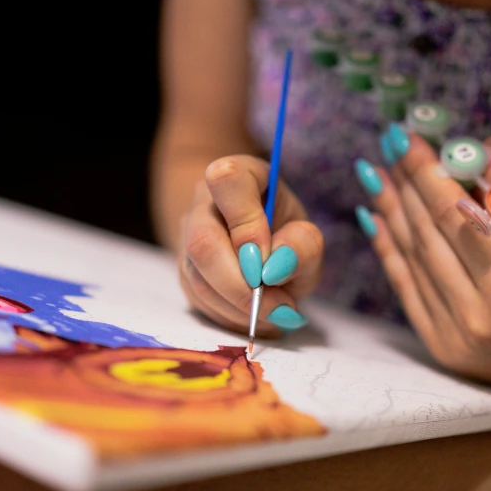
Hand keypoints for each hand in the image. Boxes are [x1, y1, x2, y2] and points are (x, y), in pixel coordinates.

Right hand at [179, 155, 323, 336]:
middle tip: (276, 305)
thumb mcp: (307, 237)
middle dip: (241, 284)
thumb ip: (303, 245)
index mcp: (240, 175)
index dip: (248, 224)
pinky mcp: (183, 270)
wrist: (263, 250)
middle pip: (203, 240)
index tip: (269, 259)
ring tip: (273, 311)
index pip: (227, 180)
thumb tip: (276, 265)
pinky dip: (230, 316)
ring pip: (198, 276)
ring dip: (239, 306)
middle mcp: (204, 201)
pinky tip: (254, 315)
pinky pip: (198, 299)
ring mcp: (186, 236)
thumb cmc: (287, 237)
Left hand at [356, 128, 490, 421]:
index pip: (456, 216)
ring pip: (411, 258)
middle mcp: (475, 313)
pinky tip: (373, 217)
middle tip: (386, 145)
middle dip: (404, 184)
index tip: (405, 137)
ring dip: (390, 211)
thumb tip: (478, 150)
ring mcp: (452, 335)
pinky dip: (388, 250)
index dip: (426, 173)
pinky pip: (404, 287)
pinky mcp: (438, 347)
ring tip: (373, 173)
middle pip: (427, 235)